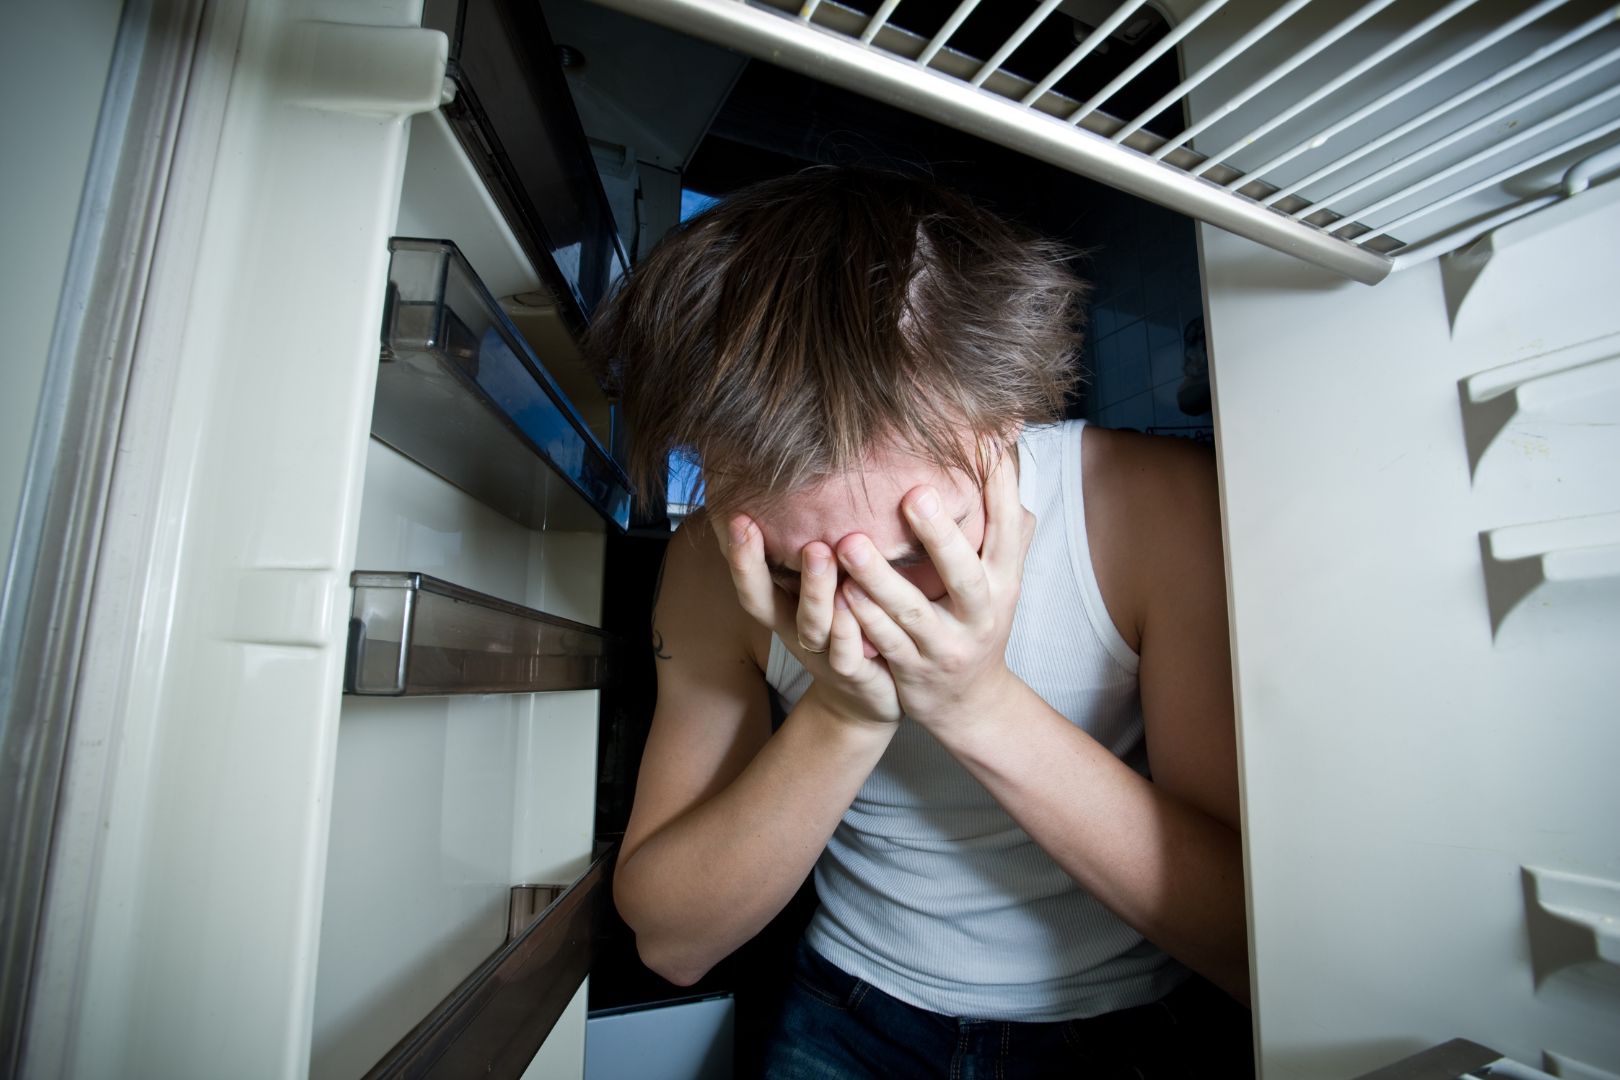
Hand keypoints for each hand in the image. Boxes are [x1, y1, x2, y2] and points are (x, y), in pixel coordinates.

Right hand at [721, 516, 902, 725]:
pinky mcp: (856, 677)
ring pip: (814, 626)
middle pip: (771, 605)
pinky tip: (855, 604)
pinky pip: (849, 656)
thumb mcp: (825, 596)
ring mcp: (825, 657)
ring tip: (821, 551)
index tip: (738, 519)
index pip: (754, 584)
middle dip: (764, 567)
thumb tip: (811, 498)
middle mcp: (799, 633)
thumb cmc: (848, 634)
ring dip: (814, 590)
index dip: (742, 558)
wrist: (869, 699)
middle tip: (774, 523)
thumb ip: (817, 558)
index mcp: (786, 612)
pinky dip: (849, 633)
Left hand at [834, 447, 1033, 733]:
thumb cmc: (978, 621)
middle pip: (964, 576)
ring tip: (850, 543)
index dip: (1001, 492)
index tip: (986, 447)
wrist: (970, 704)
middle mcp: (981, 615)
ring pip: (912, 613)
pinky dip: (861, 621)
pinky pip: (883, 644)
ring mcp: (945, 647)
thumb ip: (1007, 528)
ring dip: (880, 579)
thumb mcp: (1003, 580)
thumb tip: (1008, 456)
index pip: (1008, 533)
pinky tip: (837, 595)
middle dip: (940, 537)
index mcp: (1005, 584)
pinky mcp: (911, 671)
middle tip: (914, 494)